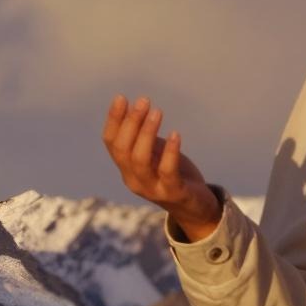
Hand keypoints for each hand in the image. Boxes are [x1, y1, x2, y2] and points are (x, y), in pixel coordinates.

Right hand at [102, 94, 222, 241]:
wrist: (194, 208)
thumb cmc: (173, 175)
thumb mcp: (154, 154)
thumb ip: (143, 138)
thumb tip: (135, 107)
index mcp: (125, 168)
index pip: (111, 142)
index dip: (114, 120)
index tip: (121, 97)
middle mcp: (133, 179)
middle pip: (123, 149)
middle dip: (131, 122)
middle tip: (143, 101)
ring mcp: (151, 188)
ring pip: (139, 160)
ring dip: (146, 133)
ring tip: (157, 112)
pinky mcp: (173, 193)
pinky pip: (167, 171)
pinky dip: (170, 151)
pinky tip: (176, 134)